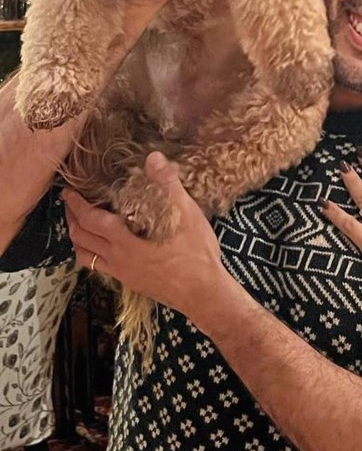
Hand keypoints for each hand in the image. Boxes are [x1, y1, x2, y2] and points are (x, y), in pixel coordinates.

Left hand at [62, 152, 227, 322]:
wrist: (203, 293)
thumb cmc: (196, 253)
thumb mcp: (187, 214)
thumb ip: (168, 185)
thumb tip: (153, 158)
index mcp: (125, 242)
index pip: (90, 221)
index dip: (77, 205)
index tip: (69, 192)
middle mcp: (117, 259)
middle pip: (81, 239)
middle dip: (72, 219)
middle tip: (71, 204)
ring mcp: (122, 273)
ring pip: (86, 257)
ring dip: (78, 239)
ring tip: (80, 225)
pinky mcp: (131, 282)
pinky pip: (100, 267)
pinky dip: (92, 253)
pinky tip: (105, 247)